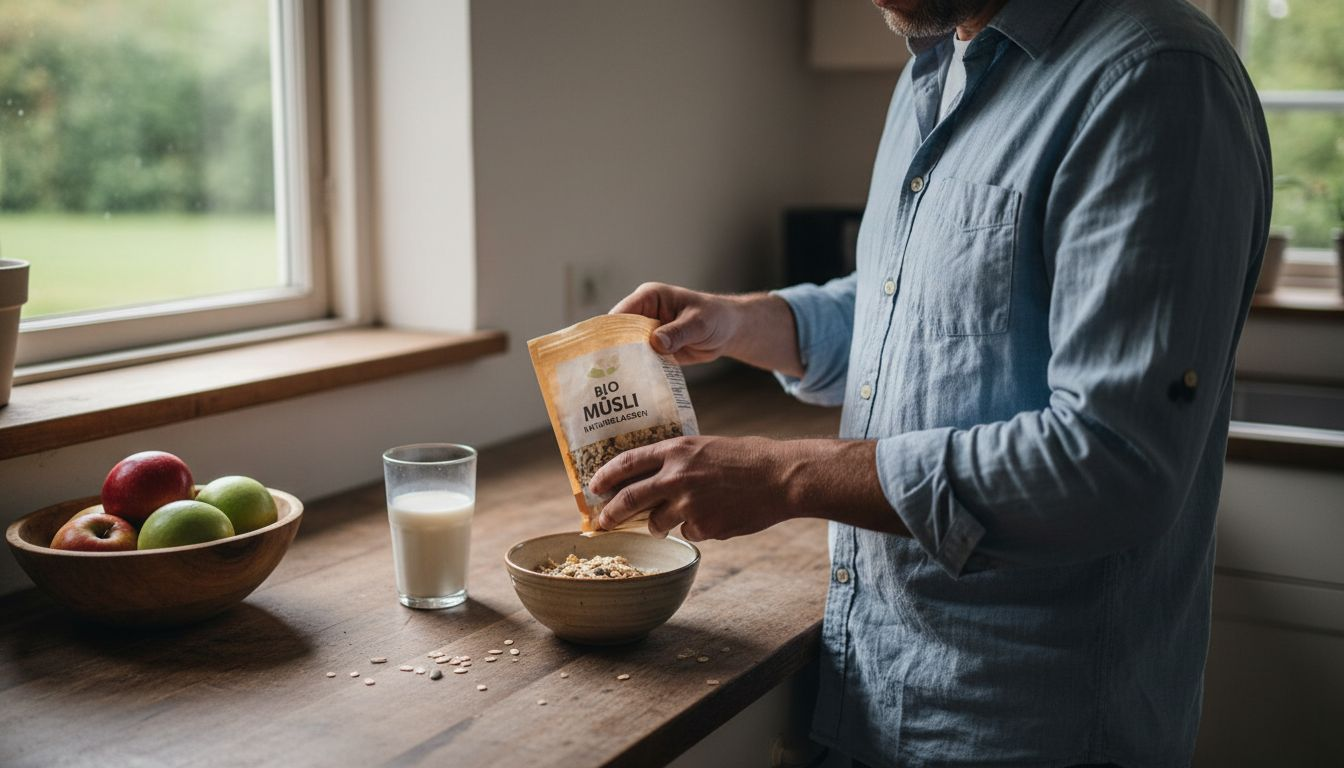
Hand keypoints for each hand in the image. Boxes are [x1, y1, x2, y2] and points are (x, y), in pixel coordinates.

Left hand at [590, 436, 903, 540]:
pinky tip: (716, 517)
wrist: (782, 477)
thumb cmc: (749, 459)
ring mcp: (690, 503)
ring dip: (659, 526)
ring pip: (658, 523)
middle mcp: (677, 476)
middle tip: (603, 522)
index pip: (628, 462)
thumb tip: (651, 479)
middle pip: (630, 499)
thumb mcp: (707, 447)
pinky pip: (689, 533)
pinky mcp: (704, 526)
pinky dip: (696, 529)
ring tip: (671, 521)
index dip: (606, 476)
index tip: (594, 487)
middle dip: (612, 515)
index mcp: (677, 450)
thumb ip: (678, 461)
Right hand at [610, 282, 803, 376]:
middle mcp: (643, 314)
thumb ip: (678, 332)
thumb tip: (656, 343)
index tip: (599, 353)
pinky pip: (640, 362)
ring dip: (623, 366)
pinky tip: (629, 389)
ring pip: (627, 350)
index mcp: (649, 298)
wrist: (729, 331)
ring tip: (611, 387)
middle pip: (619, 334)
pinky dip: (636, 374)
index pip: (621, 314)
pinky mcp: (654, 350)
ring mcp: (647, 333)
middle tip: (600, 377)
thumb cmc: (716, 317)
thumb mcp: (699, 322)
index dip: (608, 332)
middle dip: (611, 353)